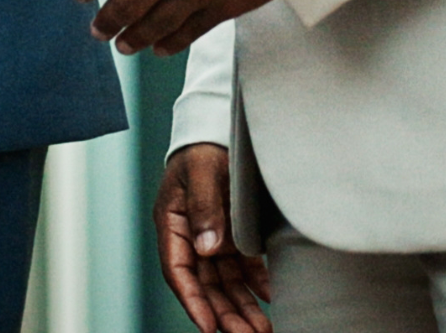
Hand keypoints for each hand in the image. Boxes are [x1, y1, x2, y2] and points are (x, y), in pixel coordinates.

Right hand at [154, 144, 271, 332]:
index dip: (192, 301)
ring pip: (226, 283)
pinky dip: (257, 284)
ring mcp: (213, 239)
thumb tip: (206, 248)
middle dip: (224, 315)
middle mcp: (192, 238)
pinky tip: (272, 298)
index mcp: (173, 224)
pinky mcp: (233, 236)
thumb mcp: (202, 172)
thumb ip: (205, 207)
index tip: (208, 327)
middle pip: (205, 285)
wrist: (218, 131)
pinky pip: (244, 268)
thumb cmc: (203, 149)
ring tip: (262, 330)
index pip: (179, 271)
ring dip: (242, 307)